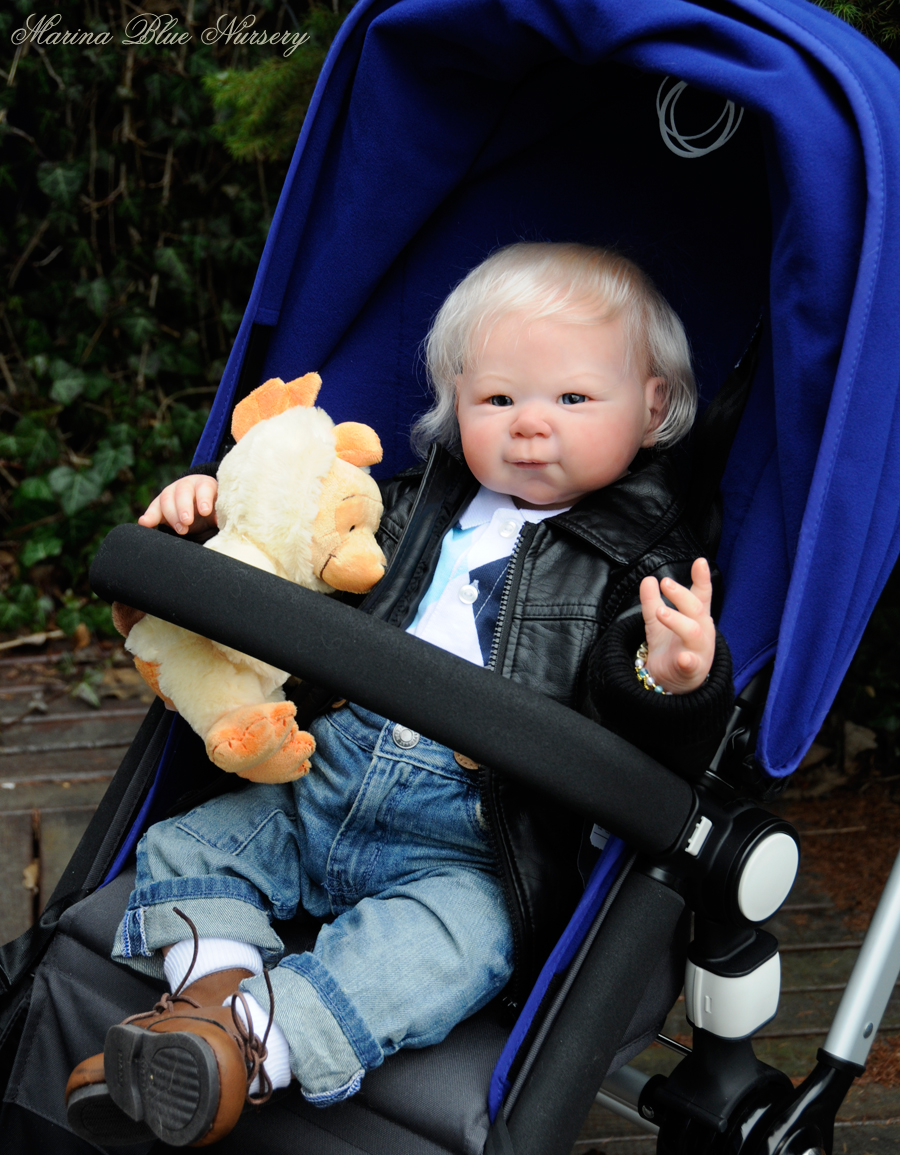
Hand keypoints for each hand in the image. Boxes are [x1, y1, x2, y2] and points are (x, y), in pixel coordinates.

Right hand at [138, 475, 217, 535]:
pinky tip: (144, 523)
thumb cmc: (214, 509)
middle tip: (188, 522)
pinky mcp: (159, 505)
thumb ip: (223, 515)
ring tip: (181, 530)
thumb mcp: (220, 511)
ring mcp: (171, 494)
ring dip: (171, 515)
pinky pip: (152, 509)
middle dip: (184, 507)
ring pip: (166, 499)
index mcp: (204, 485)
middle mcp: (186, 486)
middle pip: (182, 492)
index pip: (204, 487)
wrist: (200, 507)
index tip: (205, 511)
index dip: (204, 498)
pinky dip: (148, 517)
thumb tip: (231, 524)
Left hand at [639, 558, 714, 694]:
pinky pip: (691, 664)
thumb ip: (652, 601)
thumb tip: (647, 580)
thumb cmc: (670, 647)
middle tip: (665, 583)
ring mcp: (699, 649)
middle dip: (681, 595)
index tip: (700, 562)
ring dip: (677, 620)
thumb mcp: (659, 621)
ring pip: (693, 631)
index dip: (702, 579)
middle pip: (695, 608)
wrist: (671, 681)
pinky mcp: (691, 669)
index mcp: (696, 616)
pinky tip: (682, 657)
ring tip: (661, 612)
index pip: (701, 594)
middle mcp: (702, 630)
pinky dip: (688, 660)